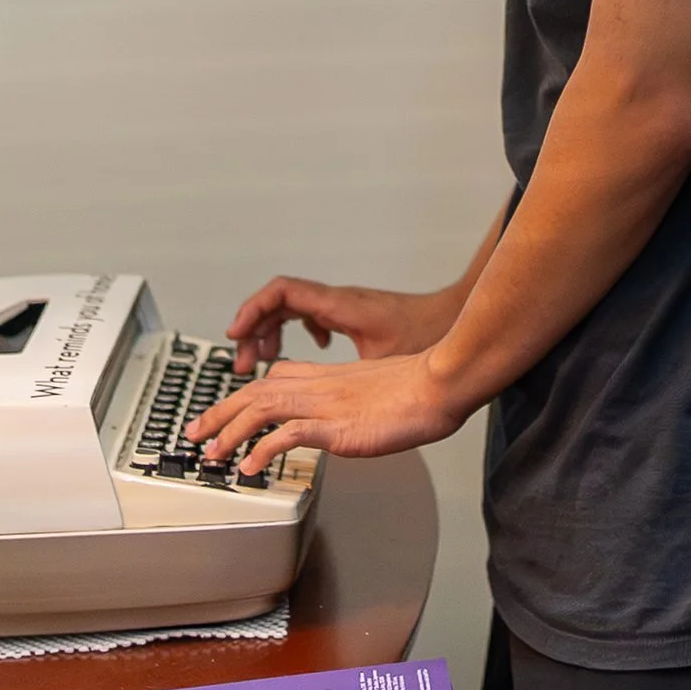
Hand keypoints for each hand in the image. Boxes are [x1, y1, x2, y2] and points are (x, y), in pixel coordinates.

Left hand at [190, 351, 468, 472]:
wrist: (440, 384)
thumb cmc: (421, 389)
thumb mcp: (377, 392)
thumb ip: (354, 403)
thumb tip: (346, 418)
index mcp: (327, 377)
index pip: (273, 378)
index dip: (243, 394)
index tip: (225, 410)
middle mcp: (319, 386)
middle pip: (254, 391)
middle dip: (219, 412)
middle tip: (195, 433)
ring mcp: (325, 404)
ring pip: (260, 408)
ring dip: (229, 430)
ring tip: (210, 453)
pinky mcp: (336, 425)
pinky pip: (288, 435)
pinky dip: (263, 450)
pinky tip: (250, 466)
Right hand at [225, 276, 460, 372]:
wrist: (455, 328)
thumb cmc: (429, 335)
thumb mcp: (380, 361)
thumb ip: (345, 380)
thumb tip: (321, 396)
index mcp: (339, 306)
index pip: (281, 292)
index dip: (252, 311)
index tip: (236, 335)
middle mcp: (338, 302)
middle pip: (278, 302)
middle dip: (253, 329)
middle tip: (241, 362)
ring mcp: (344, 307)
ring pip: (292, 310)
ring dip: (271, 333)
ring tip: (260, 362)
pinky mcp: (353, 318)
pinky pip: (310, 317)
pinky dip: (295, 334)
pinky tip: (302, 357)